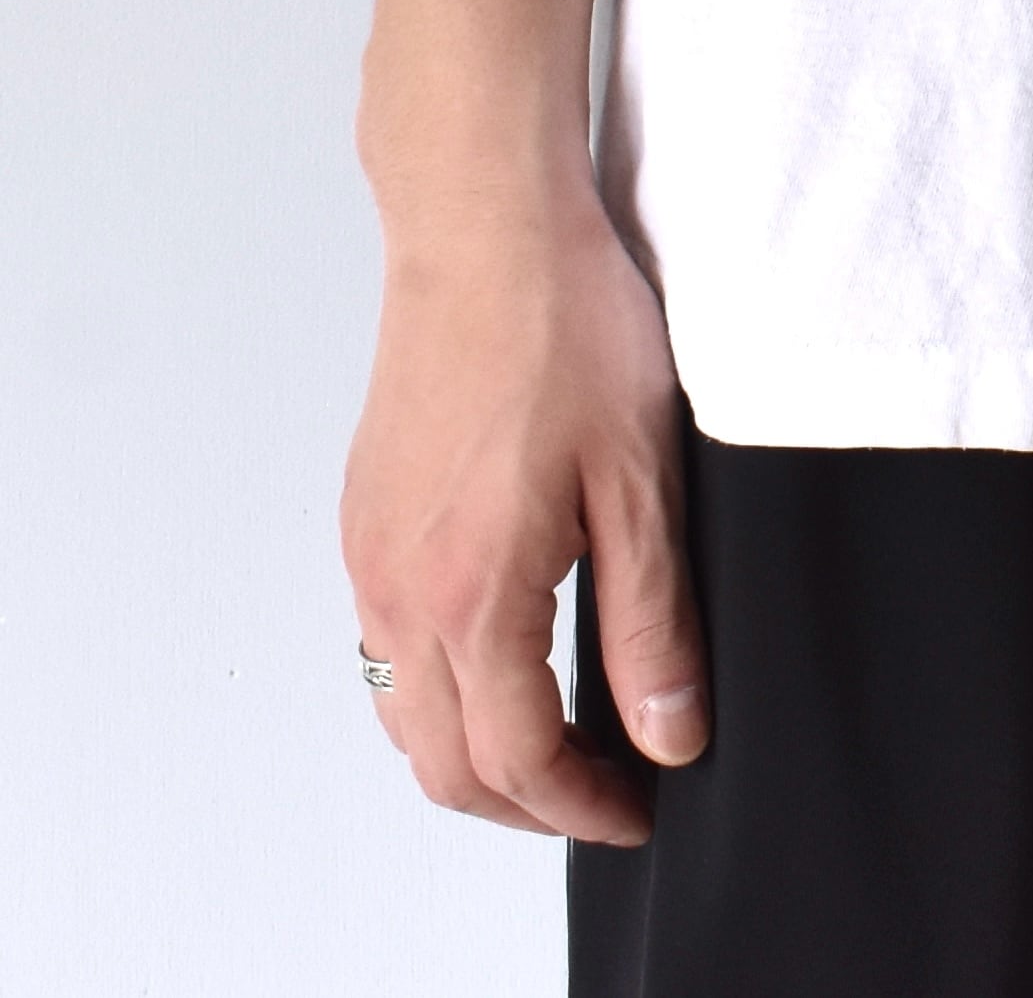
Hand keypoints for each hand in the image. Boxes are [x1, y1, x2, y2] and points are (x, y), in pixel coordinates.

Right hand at [341, 188, 705, 843]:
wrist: (484, 225)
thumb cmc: (566, 325)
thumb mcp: (640, 479)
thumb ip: (650, 622)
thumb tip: (667, 732)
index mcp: (471, 592)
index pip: (517, 761)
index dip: (583, 809)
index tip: (638, 807)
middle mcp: (399, 589)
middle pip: (443, 763)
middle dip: (525, 804)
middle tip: (604, 794)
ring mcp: (370, 554)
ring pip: (403, 713)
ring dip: (474, 751)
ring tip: (561, 738)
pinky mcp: (365, 516)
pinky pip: (385, 645)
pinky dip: (440, 685)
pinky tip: (502, 653)